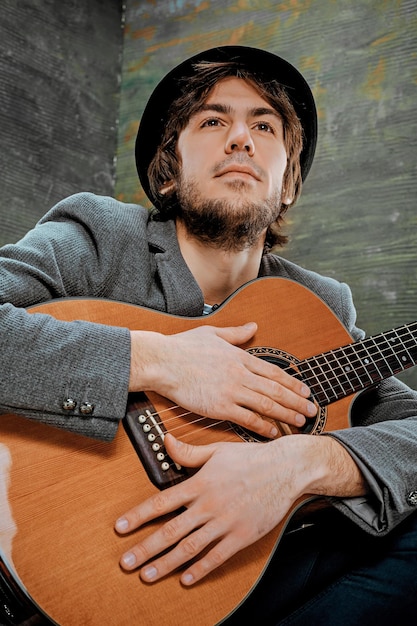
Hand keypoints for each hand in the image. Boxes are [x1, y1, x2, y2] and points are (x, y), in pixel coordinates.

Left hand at [115, 434, 297, 584]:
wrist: (285, 469)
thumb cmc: (251, 458)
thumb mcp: (217, 450)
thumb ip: (188, 452)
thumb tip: (165, 442)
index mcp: (200, 483)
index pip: (162, 502)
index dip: (138, 516)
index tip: (120, 527)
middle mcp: (209, 505)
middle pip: (170, 531)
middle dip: (145, 548)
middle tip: (125, 562)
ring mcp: (225, 522)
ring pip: (190, 548)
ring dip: (166, 564)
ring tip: (147, 575)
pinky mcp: (242, 535)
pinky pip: (217, 557)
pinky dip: (200, 570)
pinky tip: (186, 579)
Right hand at [129, 323, 316, 438]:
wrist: (163, 361)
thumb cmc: (182, 347)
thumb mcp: (212, 333)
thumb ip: (235, 333)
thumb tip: (252, 326)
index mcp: (239, 357)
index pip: (273, 371)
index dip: (292, 382)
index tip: (304, 390)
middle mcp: (240, 374)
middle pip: (276, 389)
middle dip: (297, 401)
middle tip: (312, 410)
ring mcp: (231, 390)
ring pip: (267, 404)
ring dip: (286, 413)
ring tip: (300, 421)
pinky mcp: (220, 406)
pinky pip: (247, 418)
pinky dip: (263, 426)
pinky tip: (274, 431)